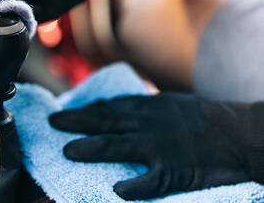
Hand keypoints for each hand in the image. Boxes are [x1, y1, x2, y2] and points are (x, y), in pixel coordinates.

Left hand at [49, 93, 263, 199]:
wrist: (240, 133)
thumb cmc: (205, 118)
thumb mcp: (171, 104)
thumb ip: (144, 108)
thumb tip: (118, 111)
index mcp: (149, 107)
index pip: (109, 108)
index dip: (85, 110)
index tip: (66, 112)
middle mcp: (149, 123)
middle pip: (105, 122)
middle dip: (76, 123)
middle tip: (53, 124)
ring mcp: (160, 146)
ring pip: (117, 146)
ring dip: (90, 148)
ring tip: (68, 151)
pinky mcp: (175, 169)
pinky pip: (150, 181)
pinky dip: (133, 187)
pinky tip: (116, 191)